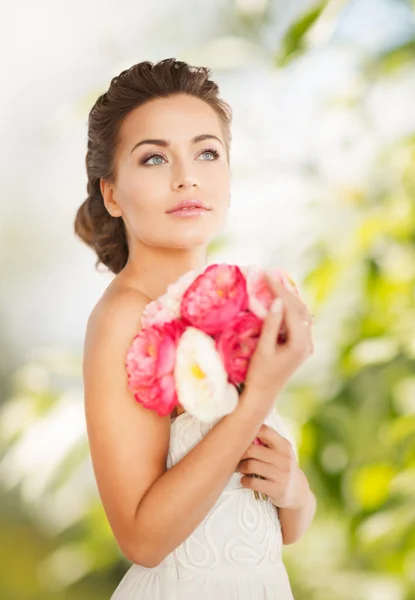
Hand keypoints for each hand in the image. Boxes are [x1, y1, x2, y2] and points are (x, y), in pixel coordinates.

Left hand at [235, 423, 309, 508]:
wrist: (298, 490)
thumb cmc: (282, 466)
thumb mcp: (281, 451)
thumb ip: (267, 441)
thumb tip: (243, 430)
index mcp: (284, 446)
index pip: (265, 431)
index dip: (249, 432)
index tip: (242, 438)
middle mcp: (284, 459)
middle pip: (252, 450)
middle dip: (240, 453)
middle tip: (236, 457)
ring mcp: (282, 475)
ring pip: (251, 466)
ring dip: (240, 467)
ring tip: (240, 468)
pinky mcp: (277, 490)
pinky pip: (252, 482)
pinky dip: (244, 481)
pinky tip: (245, 480)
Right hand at [244, 272, 314, 401]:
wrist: (263, 394)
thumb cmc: (259, 374)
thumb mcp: (263, 348)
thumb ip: (271, 325)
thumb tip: (277, 301)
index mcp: (300, 344)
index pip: (292, 310)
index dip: (279, 291)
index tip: (267, 277)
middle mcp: (307, 344)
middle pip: (300, 310)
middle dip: (285, 292)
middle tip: (270, 277)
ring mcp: (306, 345)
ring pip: (301, 315)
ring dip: (289, 299)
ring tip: (274, 284)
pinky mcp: (301, 346)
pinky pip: (298, 322)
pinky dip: (289, 309)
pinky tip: (279, 300)